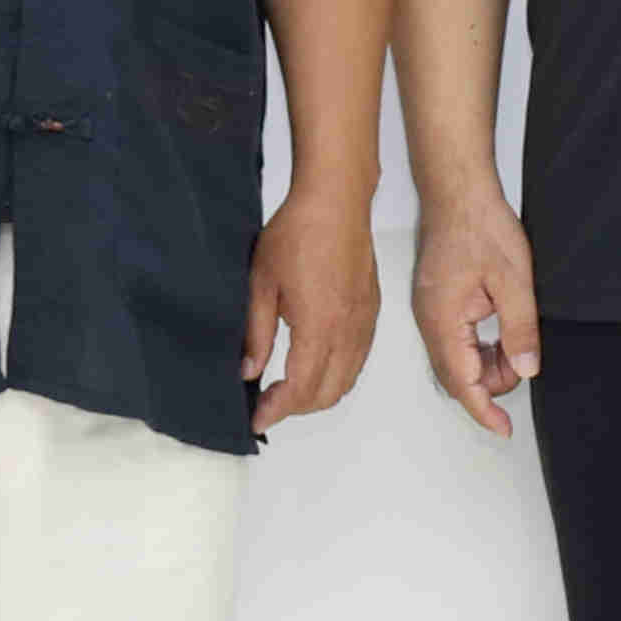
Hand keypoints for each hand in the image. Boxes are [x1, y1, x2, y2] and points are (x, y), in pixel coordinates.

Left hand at [246, 181, 377, 435]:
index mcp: (318, 325)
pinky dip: (337, 376)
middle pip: (327, 393)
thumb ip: (256, 333)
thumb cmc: (296, 234)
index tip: (257, 418)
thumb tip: (249, 372)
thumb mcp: (261, 283)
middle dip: (295, 408)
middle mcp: (348, 330)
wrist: (336, 202)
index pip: (300, 387)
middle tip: (267, 403)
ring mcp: (364, 323)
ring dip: (317, 395)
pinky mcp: (372, 313)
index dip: (277, 410)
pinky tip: (314, 366)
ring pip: (346, 381)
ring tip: (286, 390)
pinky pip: (358, 360)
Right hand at [407, 179, 542, 433]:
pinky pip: (456, 340)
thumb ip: (520, 329)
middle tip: (524, 361)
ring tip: (516, 339)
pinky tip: (500, 328)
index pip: (461, 381)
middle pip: (457, 376)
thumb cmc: (479, 225)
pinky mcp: (437, 303)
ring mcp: (430, 312)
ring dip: (486, 363)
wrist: (458, 190)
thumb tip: (526, 370)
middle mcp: (429, 321)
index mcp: (442, 320)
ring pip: (457, 359)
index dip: (483, 410)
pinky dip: (479, 346)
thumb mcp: (514, 279)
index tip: (503, 429)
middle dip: (490, 382)